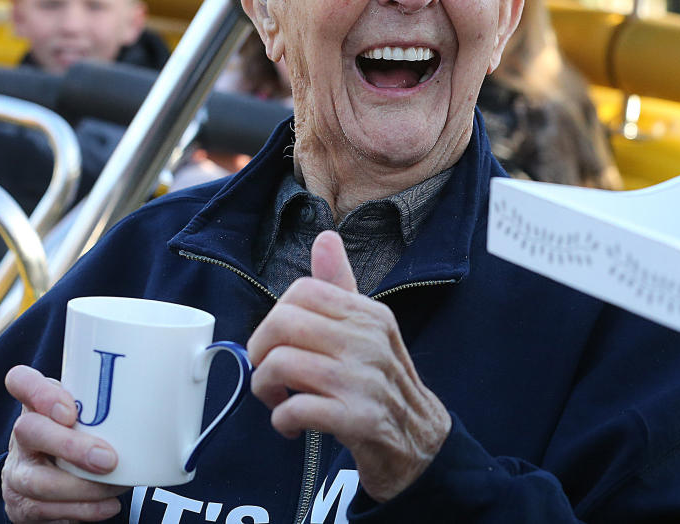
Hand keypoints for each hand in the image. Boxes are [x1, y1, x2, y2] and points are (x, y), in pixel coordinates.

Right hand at [2, 365, 126, 522]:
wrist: (51, 479)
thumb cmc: (83, 435)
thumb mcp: (90, 414)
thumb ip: (113, 403)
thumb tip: (172, 398)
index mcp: (37, 403)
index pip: (21, 380)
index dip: (41, 392)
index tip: (70, 410)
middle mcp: (22, 435)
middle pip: (29, 431)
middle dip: (70, 446)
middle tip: (108, 459)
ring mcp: (18, 471)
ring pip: (37, 481)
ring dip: (82, 488)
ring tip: (116, 487)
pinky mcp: (23, 505)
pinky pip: (46, 511)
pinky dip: (82, 510)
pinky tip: (107, 506)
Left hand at [247, 230, 450, 501]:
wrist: (420, 441)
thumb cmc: (382, 381)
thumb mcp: (367, 328)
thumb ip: (340, 285)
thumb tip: (325, 237)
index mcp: (368, 314)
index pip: (301, 291)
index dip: (274, 317)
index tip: (277, 342)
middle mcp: (368, 341)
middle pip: (282, 323)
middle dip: (260, 351)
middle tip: (267, 371)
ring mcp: (364, 381)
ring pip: (281, 364)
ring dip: (265, 388)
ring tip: (278, 399)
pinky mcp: (358, 420)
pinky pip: (295, 409)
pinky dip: (281, 419)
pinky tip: (291, 424)